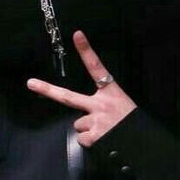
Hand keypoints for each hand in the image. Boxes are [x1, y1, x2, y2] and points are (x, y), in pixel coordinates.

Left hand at [27, 31, 136, 146]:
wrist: (148, 145)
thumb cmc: (135, 125)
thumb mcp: (124, 108)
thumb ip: (102, 108)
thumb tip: (81, 120)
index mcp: (111, 93)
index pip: (97, 68)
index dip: (86, 51)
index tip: (77, 35)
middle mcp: (100, 104)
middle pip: (68, 97)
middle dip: (47, 90)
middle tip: (31, 83)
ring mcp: (96, 120)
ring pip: (78, 125)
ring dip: (88, 129)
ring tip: (105, 132)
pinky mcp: (95, 136)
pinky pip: (82, 139)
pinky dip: (91, 142)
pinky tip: (103, 142)